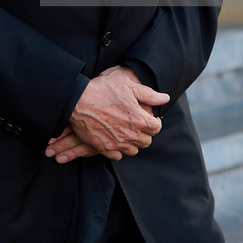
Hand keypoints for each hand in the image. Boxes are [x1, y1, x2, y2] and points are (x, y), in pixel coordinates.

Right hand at [46, 66, 168, 163]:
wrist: (77, 99)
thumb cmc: (102, 90)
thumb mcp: (128, 86)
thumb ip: (149, 95)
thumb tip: (165, 98)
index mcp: (139, 118)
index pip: (156, 128)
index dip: (154, 122)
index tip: (149, 119)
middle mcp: (130, 134)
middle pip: (146, 141)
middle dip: (144, 133)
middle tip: (136, 125)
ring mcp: (117, 143)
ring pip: (133, 150)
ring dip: (132, 143)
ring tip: (125, 133)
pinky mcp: (104, 148)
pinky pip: (118, 156)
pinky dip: (118, 149)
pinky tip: (114, 139)